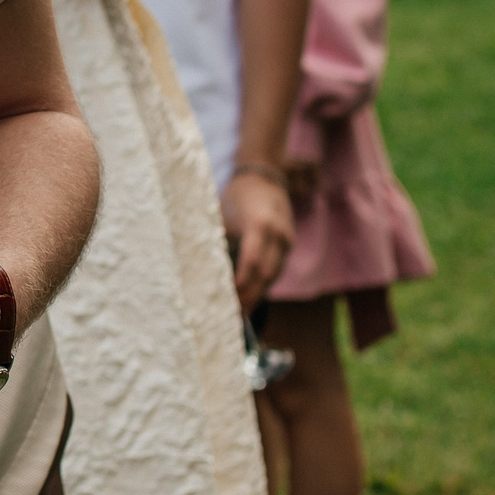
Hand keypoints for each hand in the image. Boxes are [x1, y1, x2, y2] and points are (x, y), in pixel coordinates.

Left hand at [220, 168, 292, 310]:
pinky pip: (276, 269)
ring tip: (240, 314)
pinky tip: (250, 297)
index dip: (242, 284)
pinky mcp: (288, 245)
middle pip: (266, 274)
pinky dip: (263, 284)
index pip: (252, 261)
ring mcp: (287, 240)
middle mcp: (278, 234)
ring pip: (273, 275)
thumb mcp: (224, 214)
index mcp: (259, 224)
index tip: (230, 302)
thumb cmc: (236, 196)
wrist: (264, 177)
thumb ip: (220, 241)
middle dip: (251, 297)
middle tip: (233, 317)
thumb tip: (206, 273)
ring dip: (258, 295)